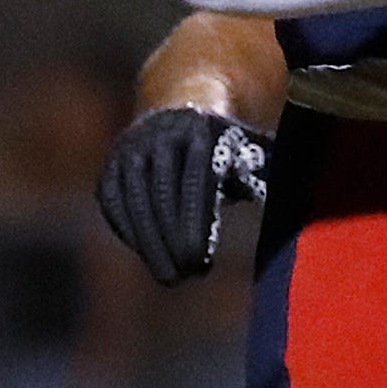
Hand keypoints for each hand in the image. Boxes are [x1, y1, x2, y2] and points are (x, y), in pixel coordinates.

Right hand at [98, 106, 268, 282]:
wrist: (178, 110)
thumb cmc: (224, 147)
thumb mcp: (247, 151)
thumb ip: (258, 176)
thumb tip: (274, 202)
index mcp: (200, 132)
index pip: (195, 182)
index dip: (196, 225)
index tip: (202, 261)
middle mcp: (160, 136)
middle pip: (162, 195)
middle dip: (172, 240)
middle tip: (187, 275)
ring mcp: (130, 148)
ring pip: (134, 201)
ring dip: (149, 245)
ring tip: (169, 276)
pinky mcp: (111, 165)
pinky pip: (113, 203)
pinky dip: (128, 233)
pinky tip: (148, 255)